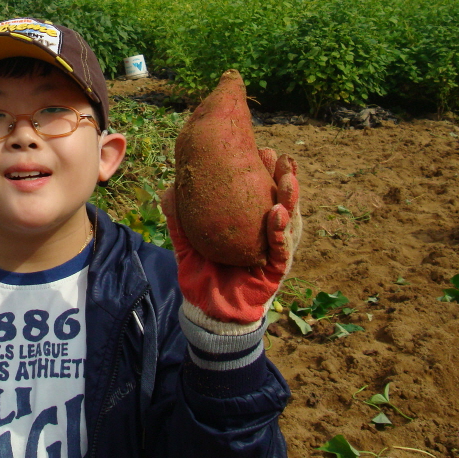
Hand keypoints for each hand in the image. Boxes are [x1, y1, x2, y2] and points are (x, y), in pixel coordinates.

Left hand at [163, 149, 301, 328]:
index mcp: (247, 221)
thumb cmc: (201, 273)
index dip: (263, 169)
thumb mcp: (187, 241)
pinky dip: (280, 230)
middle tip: (278, 157)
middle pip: (279, 198)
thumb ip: (179, 217)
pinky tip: (278, 212)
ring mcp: (273, 249)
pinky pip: (280, 247)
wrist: (207, 309)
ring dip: (290, 196)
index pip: (259, 190)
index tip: (260, 148)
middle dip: (283, 176)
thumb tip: (168, 188)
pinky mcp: (275, 268)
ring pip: (288, 218)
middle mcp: (264, 231)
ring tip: (287, 177)